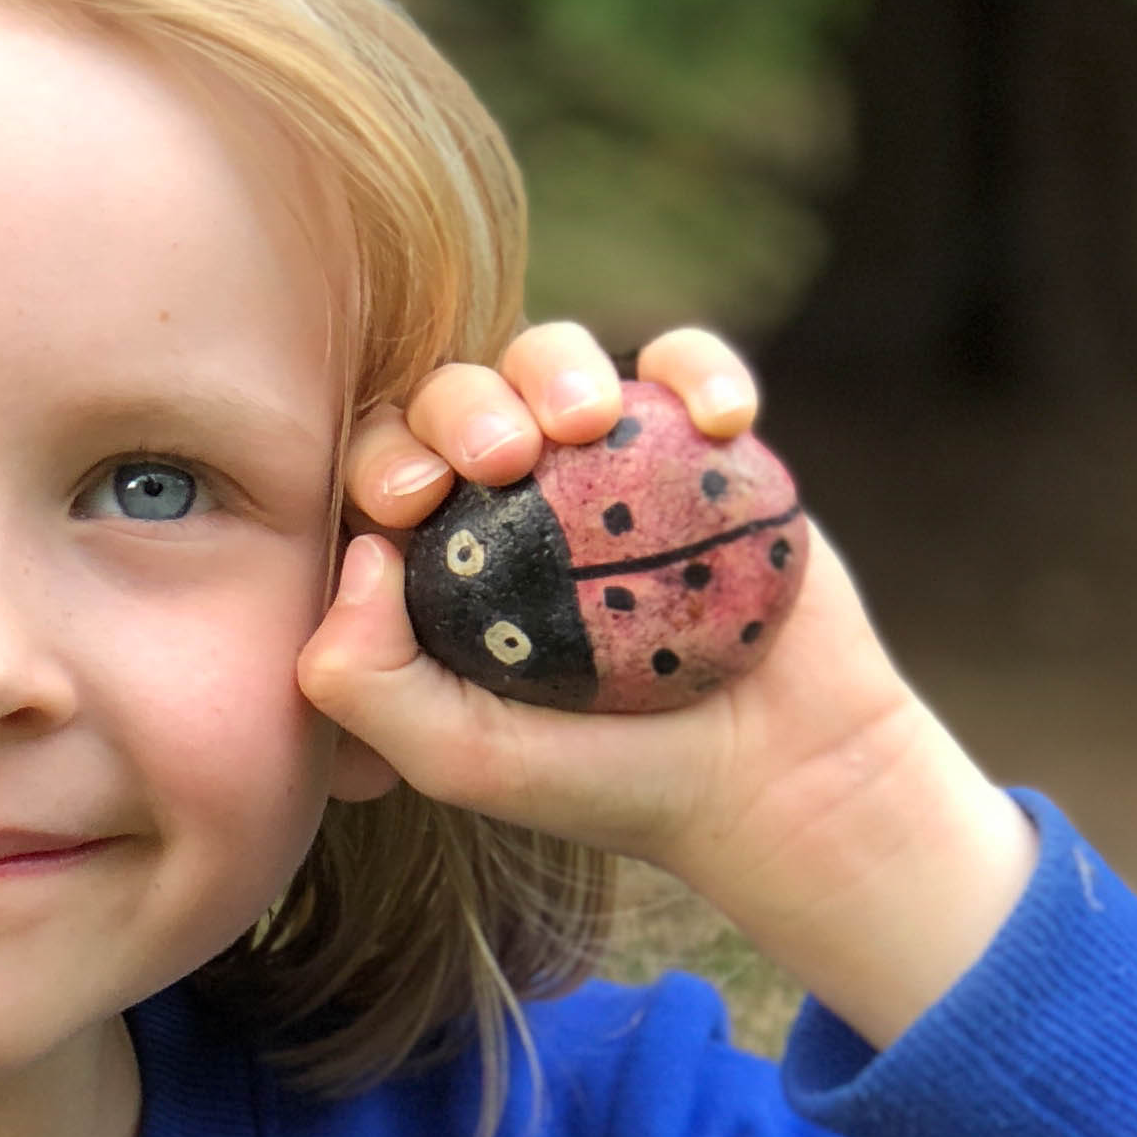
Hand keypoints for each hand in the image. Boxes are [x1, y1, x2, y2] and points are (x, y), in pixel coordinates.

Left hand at [299, 320, 1035, 1049]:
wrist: (773, 775)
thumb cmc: (604, 778)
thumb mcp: (466, 757)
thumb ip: (370, 681)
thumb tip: (363, 551)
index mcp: (437, 560)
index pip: (380, 472)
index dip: (382, 460)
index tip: (414, 500)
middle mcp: (508, 498)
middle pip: (456, 397)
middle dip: (463, 406)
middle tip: (505, 457)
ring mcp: (604, 460)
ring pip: (553, 358)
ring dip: (559, 368)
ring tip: (590, 421)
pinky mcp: (697, 441)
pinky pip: (684, 364)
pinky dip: (698, 370)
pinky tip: (721, 421)